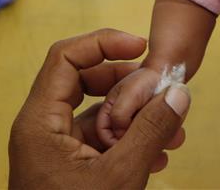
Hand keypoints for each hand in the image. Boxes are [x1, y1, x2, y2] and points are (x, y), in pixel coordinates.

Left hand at [9, 29, 189, 189]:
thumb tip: (180, 91)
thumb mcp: (120, 175)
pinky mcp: (70, 166)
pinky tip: (161, 155)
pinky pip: (103, 137)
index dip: (105, 43)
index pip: (67, 57)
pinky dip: (131, 138)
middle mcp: (43, 128)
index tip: (141, 47)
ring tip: (173, 131)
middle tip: (160, 93)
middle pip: (86, 80)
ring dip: (138, 115)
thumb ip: (151, 129)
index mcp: (39, 122)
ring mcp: (56, 148)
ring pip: (99, 110)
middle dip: (130, 85)